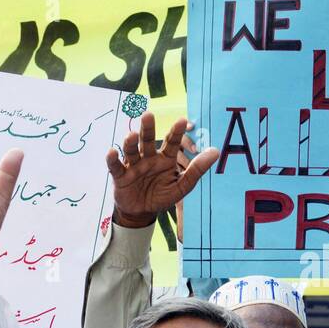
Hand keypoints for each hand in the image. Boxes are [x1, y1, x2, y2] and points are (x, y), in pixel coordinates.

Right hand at [107, 113, 218, 227]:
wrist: (143, 212)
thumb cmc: (162, 195)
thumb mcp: (182, 185)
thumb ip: (197, 169)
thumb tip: (216, 151)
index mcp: (165, 158)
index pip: (171, 142)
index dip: (176, 132)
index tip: (183, 120)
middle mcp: (149, 158)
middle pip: (148, 140)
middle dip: (148, 128)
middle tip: (149, 115)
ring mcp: (134, 165)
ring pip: (131, 151)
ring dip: (130, 143)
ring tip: (131, 135)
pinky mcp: (121, 176)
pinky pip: (116, 166)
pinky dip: (112, 159)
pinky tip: (112, 151)